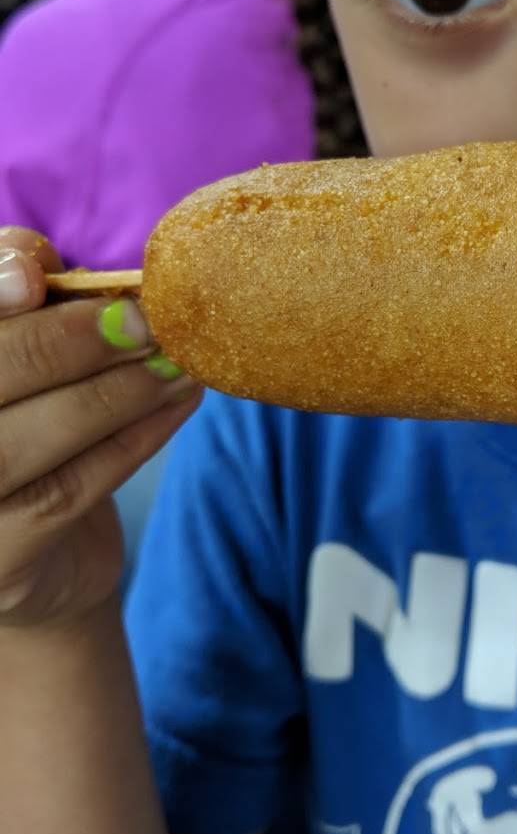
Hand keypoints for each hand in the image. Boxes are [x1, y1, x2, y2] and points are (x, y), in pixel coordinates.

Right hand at [0, 229, 200, 628]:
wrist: (35, 564)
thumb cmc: (25, 429)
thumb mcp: (21, 358)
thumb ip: (28, 305)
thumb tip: (59, 269)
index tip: (34, 278)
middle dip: (67, 342)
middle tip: (146, 318)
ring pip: (24, 442)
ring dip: (113, 392)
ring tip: (175, 360)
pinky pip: (67, 492)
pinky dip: (132, 439)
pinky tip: (177, 401)